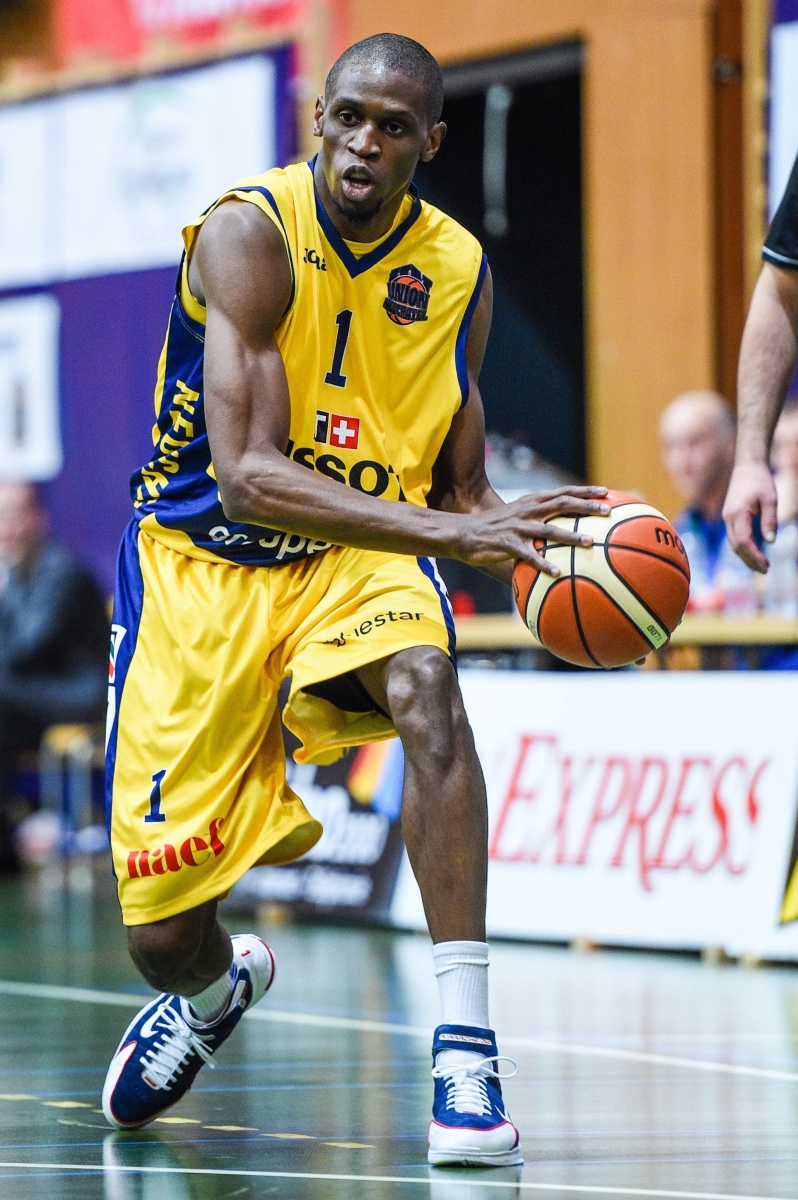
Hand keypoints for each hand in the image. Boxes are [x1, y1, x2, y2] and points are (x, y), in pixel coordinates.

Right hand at [457, 486, 609, 575]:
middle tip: (608, 512)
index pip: (563, 492)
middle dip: (587, 507)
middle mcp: (528, 510)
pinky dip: (543, 563)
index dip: (585, 491)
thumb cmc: (492, 528)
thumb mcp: (516, 516)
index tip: (607, 492)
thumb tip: (560, 529)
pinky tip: (556, 572)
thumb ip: (537, 519)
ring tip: (590, 543)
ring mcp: (518, 527)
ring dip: (571, 536)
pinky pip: (529, 555)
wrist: (462, 532)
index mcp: (531, 502)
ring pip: (549, 529)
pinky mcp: (507, 543)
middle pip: (562, 504)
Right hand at [722, 460, 775, 573]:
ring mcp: (727, 518)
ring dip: (745, 556)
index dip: (754, 556)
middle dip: (750, 560)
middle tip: (765, 571)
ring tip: (760, 566)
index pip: (744, 542)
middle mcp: (729, 518)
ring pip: (734, 543)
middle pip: (737, 546)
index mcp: (738, 514)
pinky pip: (734, 537)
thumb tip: (770, 542)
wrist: (747, 466)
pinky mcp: (729, 517)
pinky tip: (753, 553)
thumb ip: (769, 520)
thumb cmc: (760, 480)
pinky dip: (743, 548)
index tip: (766, 566)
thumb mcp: (770, 499)